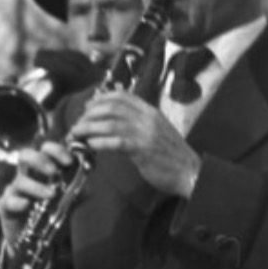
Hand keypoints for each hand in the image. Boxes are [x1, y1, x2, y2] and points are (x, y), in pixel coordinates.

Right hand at [0, 141, 76, 239]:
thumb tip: (87, 176)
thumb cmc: (49, 214)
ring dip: (36, 186)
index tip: (69, 160)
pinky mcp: (6, 207)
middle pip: (26, 156)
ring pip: (20, 181)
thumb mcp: (68, 200)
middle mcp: (27, 176)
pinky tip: (27, 205)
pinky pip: (9, 201)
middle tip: (54, 171)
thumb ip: (78, 189)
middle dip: (41, 160)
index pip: (46, 150)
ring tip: (51, 195)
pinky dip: (18, 202)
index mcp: (42, 170)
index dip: (56, 150)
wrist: (32, 240)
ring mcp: (15, 191)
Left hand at [65, 91, 200, 198]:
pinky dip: (99, 142)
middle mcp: (148, 118)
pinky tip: (90, 145)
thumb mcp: (157, 131)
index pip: (122, 96)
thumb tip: (115, 121)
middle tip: (78, 123)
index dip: (101, 99)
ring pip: (110, 123)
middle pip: (112, 107)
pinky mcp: (143, 149)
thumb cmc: (171, 155)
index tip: (88, 107)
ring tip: (77, 134)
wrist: (190, 172)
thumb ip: (139, 123)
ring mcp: (146, 133)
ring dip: (89, 128)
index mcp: (151, 112)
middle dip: (90, 114)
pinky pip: (116, 142)